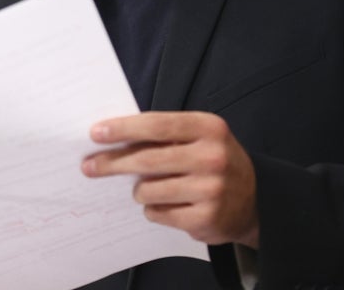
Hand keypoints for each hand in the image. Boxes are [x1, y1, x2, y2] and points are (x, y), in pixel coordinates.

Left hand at [81, 111, 259, 247]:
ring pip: (148, 190)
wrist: (255, 200)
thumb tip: (114, 137)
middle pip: (147, 160)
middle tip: (89, 166)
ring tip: (148, 188)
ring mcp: (211, 190)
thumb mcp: (199, 137)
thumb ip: (165, 134)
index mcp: (209, 128)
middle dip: (112, 163)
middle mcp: (212, 157)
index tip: (96, 133)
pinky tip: (167, 204)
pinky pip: (158, 213)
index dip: (124, 129)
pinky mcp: (206, 218)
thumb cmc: (213, 162)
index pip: (157, 125)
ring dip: (139, 190)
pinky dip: (154, 209)